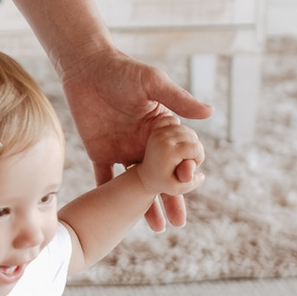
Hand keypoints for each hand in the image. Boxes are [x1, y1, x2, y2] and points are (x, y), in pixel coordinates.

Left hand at [61, 50, 211, 231]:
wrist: (86, 67)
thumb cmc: (123, 70)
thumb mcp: (153, 83)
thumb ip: (178, 99)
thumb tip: (211, 112)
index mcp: (161, 129)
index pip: (178, 156)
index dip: (184, 171)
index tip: (189, 185)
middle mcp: (146, 143)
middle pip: (162, 177)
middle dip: (172, 198)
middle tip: (179, 223)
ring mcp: (124, 149)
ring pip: (137, 184)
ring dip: (145, 205)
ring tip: (156, 228)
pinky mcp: (100, 152)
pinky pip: (104, 177)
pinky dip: (109, 194)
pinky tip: (115, 214)